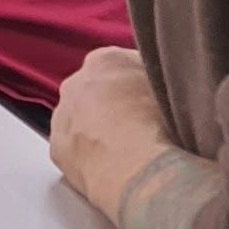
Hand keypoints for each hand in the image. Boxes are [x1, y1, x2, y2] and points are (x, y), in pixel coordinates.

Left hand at [49, 45, 169, 214]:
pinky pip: (74, 146)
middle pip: (99, 90)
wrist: (141, 169)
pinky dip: (89, 152)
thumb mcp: (172, 85)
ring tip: (127, 148)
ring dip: (99, 127)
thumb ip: (159, 76)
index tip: (158, 101)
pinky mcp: (56, 147)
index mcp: (106, 60)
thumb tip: (162, 82)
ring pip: (82, 117)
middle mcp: (75, 82)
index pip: (125, 65)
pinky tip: (110, 164)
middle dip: (117, 104)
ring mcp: (62, 115)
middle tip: (143, 125)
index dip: (143, 84)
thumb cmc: (163, 124)